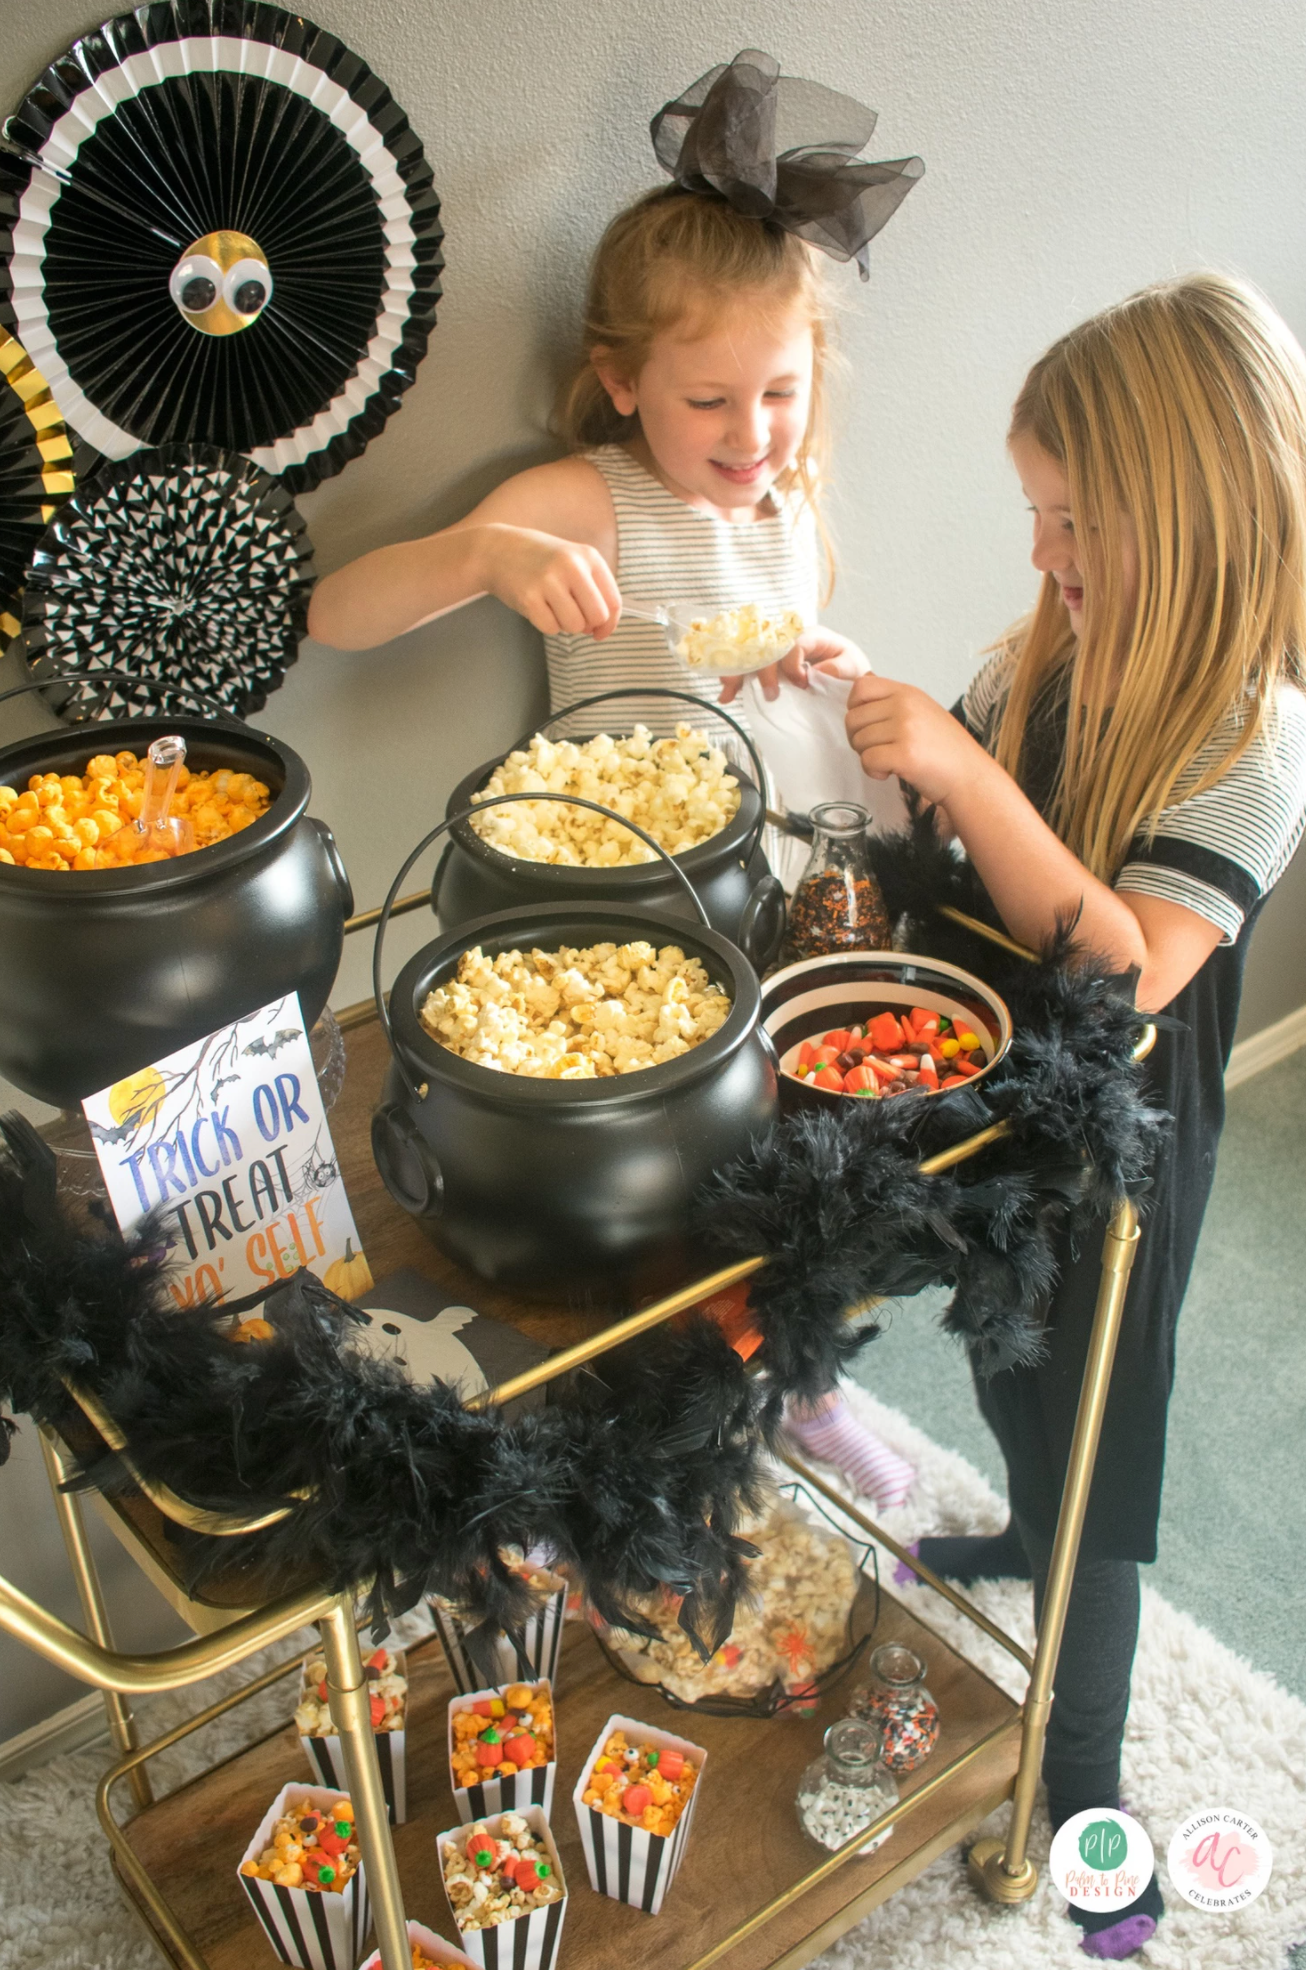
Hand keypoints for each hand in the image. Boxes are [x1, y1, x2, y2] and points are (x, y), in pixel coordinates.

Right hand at [481, 525, 620, 638]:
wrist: (498, 550)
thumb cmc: (541, 560)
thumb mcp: (573, 560)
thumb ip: (593, 589)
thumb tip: (604, 627)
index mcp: (589, 557)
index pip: (614, 601)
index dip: (610, 624)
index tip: (601, 631)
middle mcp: (572, 566)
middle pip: (597, 617)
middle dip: (587, 625)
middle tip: (573, 617)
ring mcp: (549, 581)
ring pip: (574, 626)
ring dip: (565, 625)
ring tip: (553, 607)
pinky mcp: (529, 597)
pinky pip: (551, 628)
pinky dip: (547, 625)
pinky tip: (538, 607)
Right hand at [717, 627, 869, 703]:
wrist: (846, 674)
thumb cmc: (850, 669)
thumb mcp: (854, 667)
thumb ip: (840, 668)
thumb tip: (816, 672)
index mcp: (812, 635)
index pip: (795, 642)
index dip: (794, 663)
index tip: (801, 683)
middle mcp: (790, 638)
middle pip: (767, 646)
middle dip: (763, 670)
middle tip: (771, 695)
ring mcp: (776, 649)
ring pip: (751, 654)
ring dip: (738, 672)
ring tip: (728, 691)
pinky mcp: (768, 662)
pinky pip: (747, 666)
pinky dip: (736, 679)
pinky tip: (726, 694)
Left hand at [844, 672, 983, 804]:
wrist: (969, 776)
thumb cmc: (945, 749)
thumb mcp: (922, 711)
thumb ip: (892, 701)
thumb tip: (860, 685)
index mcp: (907, 693)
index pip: (861, 687)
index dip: (854, 708)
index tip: (867, 725)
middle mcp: (905, 705)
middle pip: (852, 718)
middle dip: (857, 739)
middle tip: (877, 750)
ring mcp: (905, 728)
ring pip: (858, 741)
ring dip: (867, 757)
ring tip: (889, 761)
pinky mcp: (905, 754)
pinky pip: (868, 760)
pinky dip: (874, 771)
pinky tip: (890, 772)